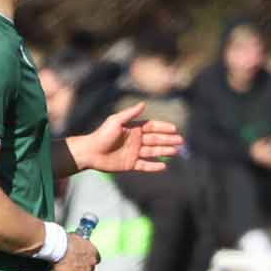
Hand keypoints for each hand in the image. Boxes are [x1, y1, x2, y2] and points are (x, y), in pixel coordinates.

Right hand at [49, 228, 99, 270]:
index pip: (95, 260)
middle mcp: (91, 264)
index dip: (88, 262)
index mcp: (93, 252)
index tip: (83, 262)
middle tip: (73, 270)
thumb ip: (77, 243)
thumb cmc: (64, 240)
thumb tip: (72, 242)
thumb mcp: (75, 238)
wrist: (58, 247)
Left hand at [68, 102, 183, 174]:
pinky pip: (144, 165)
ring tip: (176, 151)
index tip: (174, 128)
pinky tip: (164, 166)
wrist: (90, 152)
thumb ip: (130, 113)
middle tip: (181, 141)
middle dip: (168, 140)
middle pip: (155, 140)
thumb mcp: (115, 121)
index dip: (163, 128)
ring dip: (164, 151)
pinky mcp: (130, 164)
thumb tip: (143, 103)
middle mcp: (135, 141)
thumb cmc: (101, 135)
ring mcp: (133, 153)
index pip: (152, 127)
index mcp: (133, 129)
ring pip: (152, 152)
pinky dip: (154, 166)